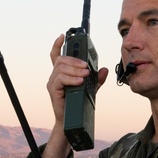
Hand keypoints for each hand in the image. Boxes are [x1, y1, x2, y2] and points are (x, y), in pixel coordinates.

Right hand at [40, 35, 109, 157]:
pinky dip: (71, 79)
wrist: (71, 121)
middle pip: (61, 59)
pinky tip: (80, 81)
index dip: (58, 45)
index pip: (56, 55)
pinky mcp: (53, 90)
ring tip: (85, 75)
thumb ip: (96, 79)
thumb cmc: (77, 104)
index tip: (62, 36)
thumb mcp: (90, 89)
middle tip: (87, 67)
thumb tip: (104, 69)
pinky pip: (61, 79)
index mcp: (62, 73)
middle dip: (75, 60)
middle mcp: (55, 76)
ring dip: (75, 69)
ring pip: (61, 68)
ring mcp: (53, 82)